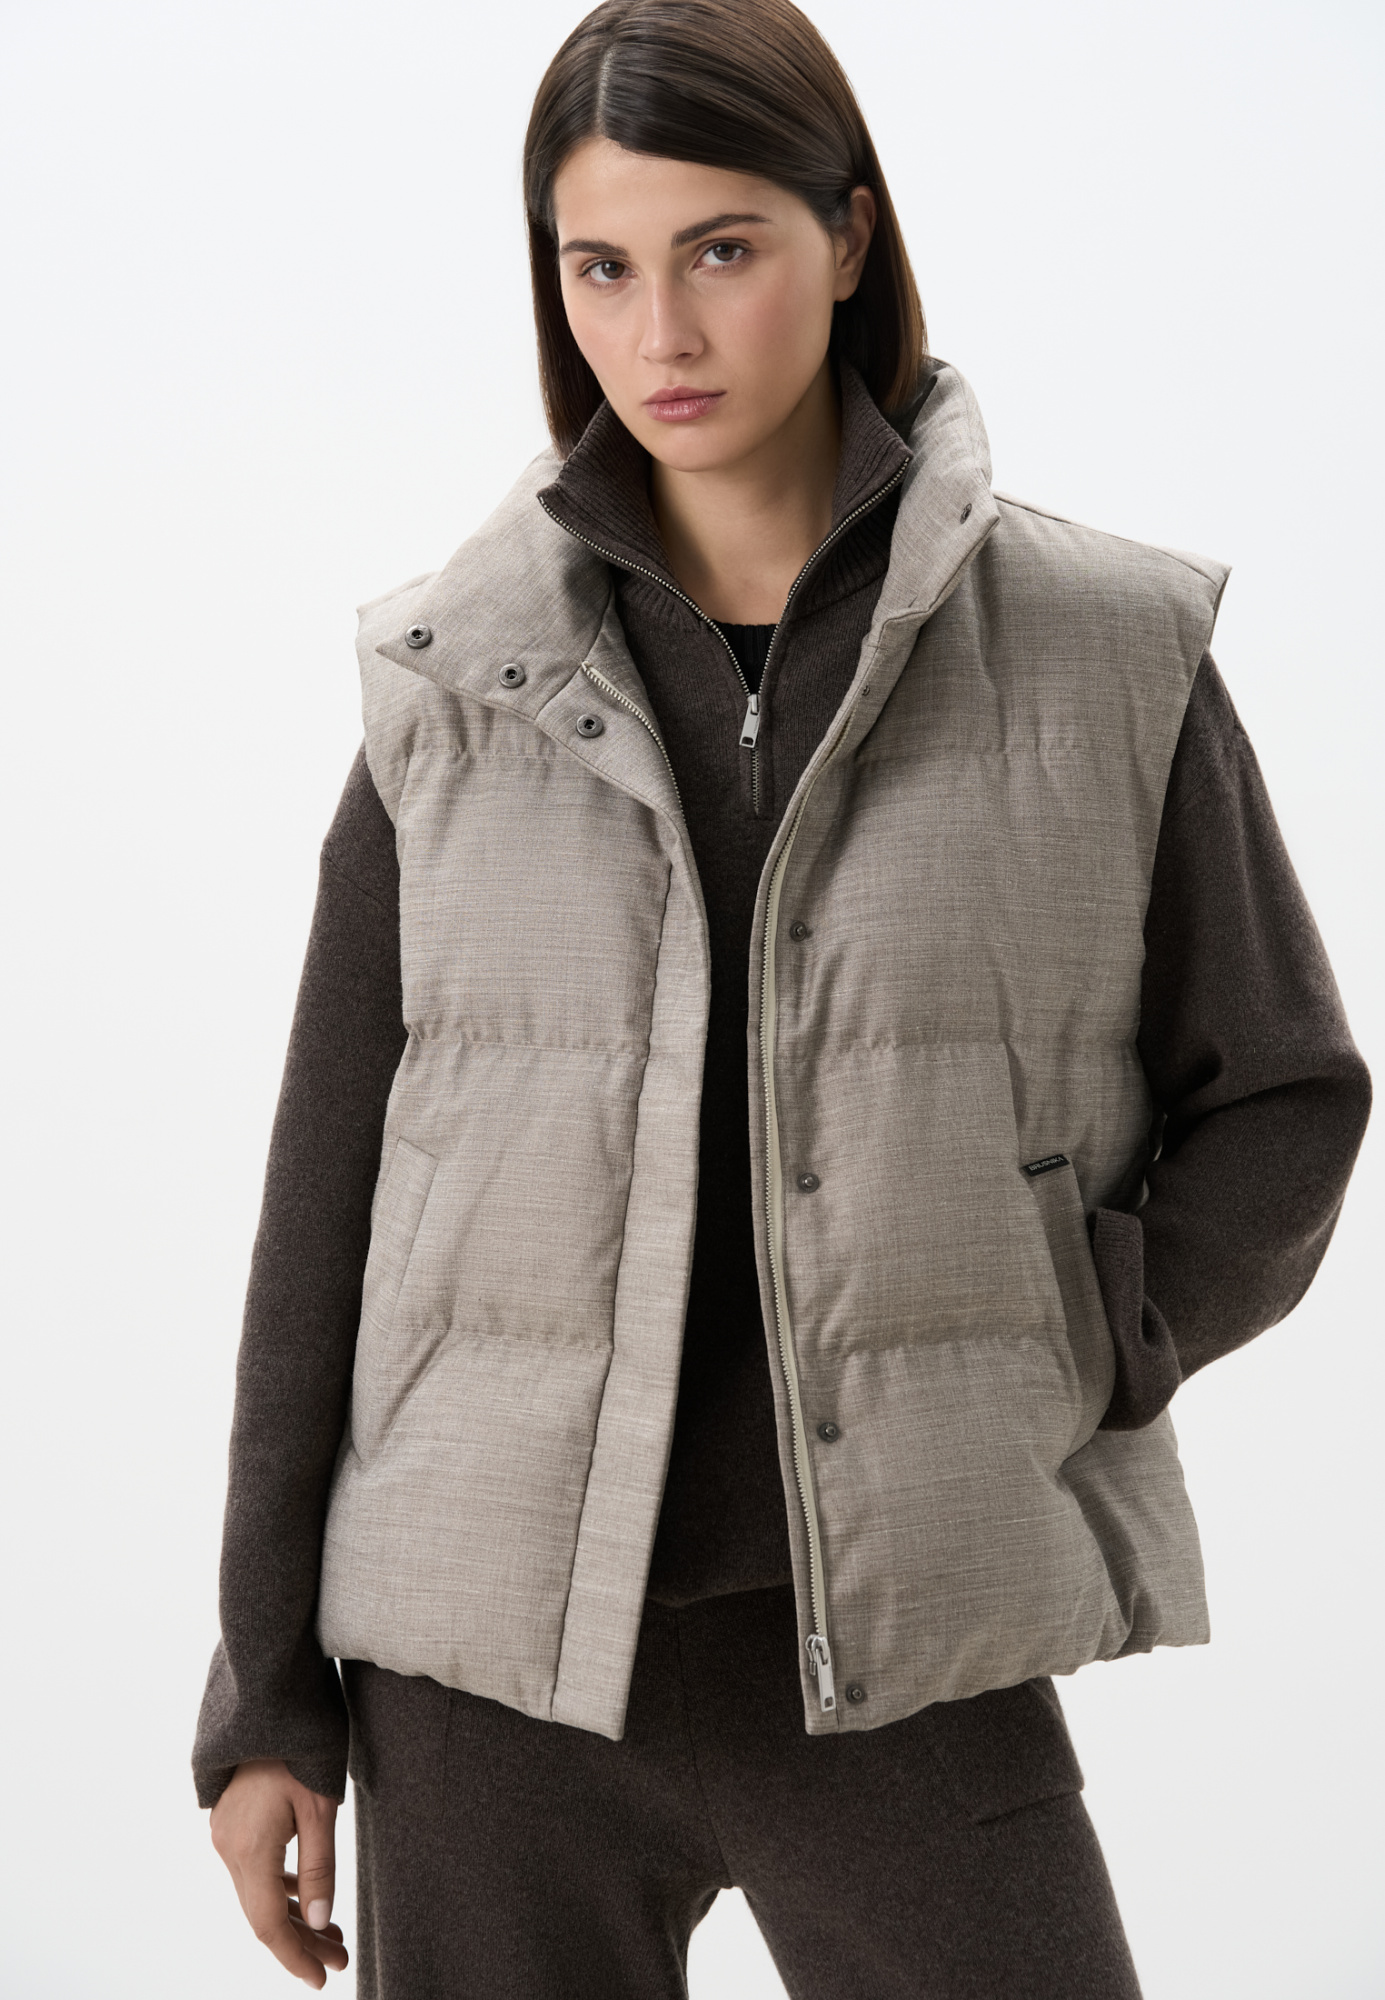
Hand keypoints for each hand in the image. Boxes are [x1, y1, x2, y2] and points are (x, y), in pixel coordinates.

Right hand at [210, 1758, 347, 1987]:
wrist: (267, 1700)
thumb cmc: (300, 1748)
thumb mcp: (320, 1809)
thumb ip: (320, 1868)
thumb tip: (322, 1923)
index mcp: (249, 1849)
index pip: (268, 1925)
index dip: (295, 1957)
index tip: (322, 1980)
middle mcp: (228, 1849)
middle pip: (263, 1914)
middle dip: (302, 1942)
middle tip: (341, 1958)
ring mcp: (225, 1836)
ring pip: (258, 1894)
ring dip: (294, 1916)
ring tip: (333, 1934)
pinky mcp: (231, 1824)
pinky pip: (254, 1871)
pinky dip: (281, 1889)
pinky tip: (307, 1900)